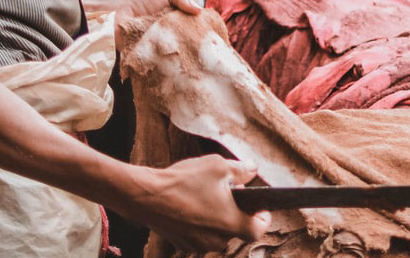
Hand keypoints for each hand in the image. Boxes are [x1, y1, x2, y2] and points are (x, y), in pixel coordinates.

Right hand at [129, 155, 269, 250]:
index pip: (258, 230)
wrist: (146, 196)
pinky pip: (200, 234)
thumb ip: (242, 169)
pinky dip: (201, 222)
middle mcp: (216, 240)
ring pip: (217, 232)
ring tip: (207, 196)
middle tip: (229, 192)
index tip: (262, 207)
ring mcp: (198, 244)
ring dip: (218, 217)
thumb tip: (253, 170)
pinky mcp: (182, 243)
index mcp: (230, 223)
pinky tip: (191, 204)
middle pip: (237, 229)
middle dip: (237, 211)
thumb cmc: (183, 182)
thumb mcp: (218, 166)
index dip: (264, 218)